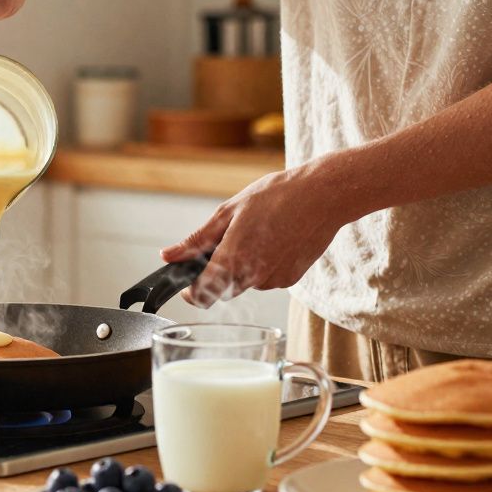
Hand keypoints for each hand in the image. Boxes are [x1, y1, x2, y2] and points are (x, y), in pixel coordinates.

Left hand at [161, 160, 359, 307]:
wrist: (323, 196)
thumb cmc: (277, 197)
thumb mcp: (228, 212)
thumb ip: (196, 240)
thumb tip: (168, 256)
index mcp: (233, 258)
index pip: (202, 295)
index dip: (190, 292)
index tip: (187, 283)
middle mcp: (254, 276)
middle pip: (223, 289)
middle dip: (218, 272)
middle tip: (227, 240)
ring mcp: (274, 280)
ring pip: (245, 283)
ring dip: (242, 267)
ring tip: (256, 234)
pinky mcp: (290, 279)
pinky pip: (266, 279)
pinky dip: (263, 265)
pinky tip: (273, 241)